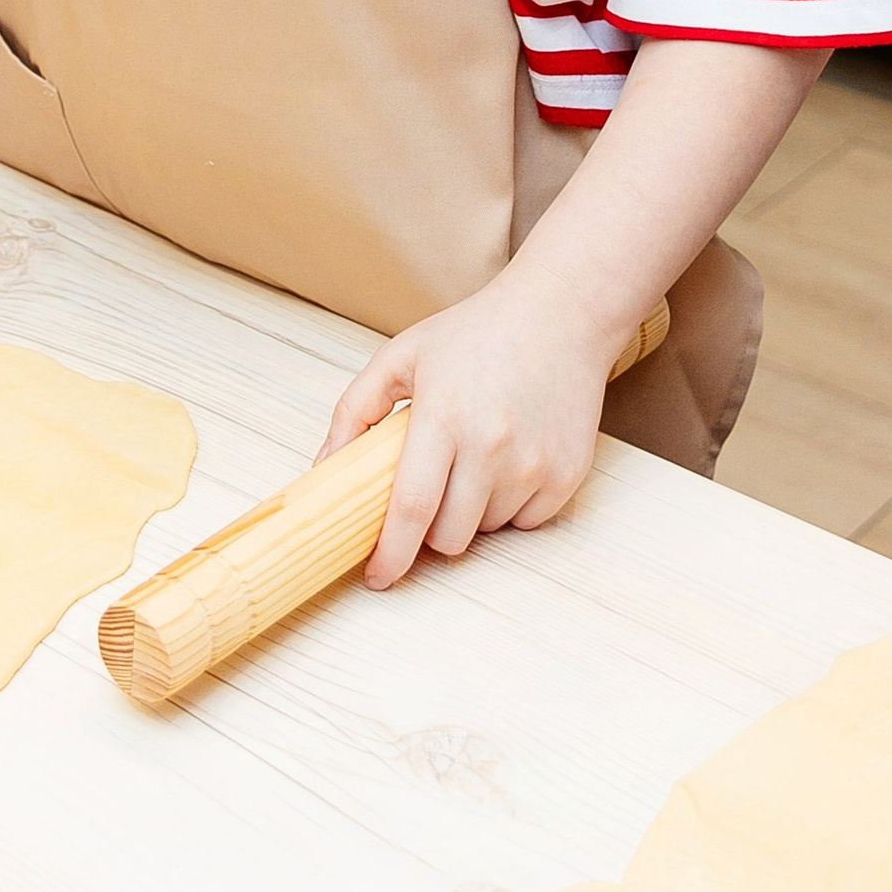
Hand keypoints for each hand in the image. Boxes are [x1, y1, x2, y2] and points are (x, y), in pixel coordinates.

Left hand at [321, 272, 613, 589]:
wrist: (560, 314)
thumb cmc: (475, 333)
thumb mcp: (403, 356)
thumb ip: (355, 410)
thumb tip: (323, 468)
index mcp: (443, 417)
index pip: (411, 509)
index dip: (390, 554)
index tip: (376, 577)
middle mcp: (492, 446)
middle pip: (449, 537)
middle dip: (429, 531)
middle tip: (431, 491)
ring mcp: (534, 463)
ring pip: (486, 530)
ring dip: (471, 513)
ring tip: (476, 457)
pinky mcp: (567, 474)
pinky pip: (527, 522)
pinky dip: (511, 507)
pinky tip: (510, 459)